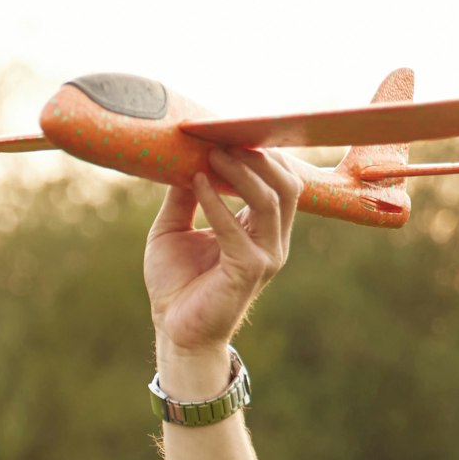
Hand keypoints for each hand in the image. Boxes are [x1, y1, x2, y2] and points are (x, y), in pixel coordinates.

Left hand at [144, 147, 300, 357]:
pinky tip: (196, 183)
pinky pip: (236, 228)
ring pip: (270, 201)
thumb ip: (184, 195)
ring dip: (242, 172)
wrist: (173, 330)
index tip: (230, 129)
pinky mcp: (250, 270)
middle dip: (258, 157)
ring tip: (213, 154)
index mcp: (261, 228)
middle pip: (285, 184)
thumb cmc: (176, 282)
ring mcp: (266, 256)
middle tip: (224, 135)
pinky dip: (216, 202)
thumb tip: (182, 157)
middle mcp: (272, 240)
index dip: (259, 153)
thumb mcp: (175, 228)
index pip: (277, 180)